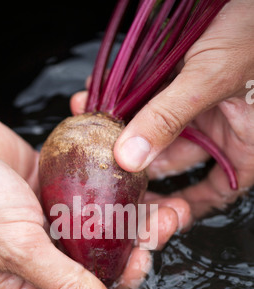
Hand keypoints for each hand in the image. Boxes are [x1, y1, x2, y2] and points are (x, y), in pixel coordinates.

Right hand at [0, 102, 184, 288]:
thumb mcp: (15, 247)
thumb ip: (63, 284)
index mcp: (25, 283)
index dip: (123, 275)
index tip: (146, 253)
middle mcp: (38, 252)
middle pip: (99, 254)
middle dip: (137, 238)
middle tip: (167, 219)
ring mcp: (43, 216)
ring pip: (97, 220)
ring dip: (130, 210)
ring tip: (161, 198)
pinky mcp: (45, 183)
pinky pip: (84, 186)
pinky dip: (107, 182)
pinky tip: (132, 175)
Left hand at [111, 0, 253, 218]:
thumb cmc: (253, 31)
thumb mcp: (210, 77)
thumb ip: (169, 118)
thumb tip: (130, 158)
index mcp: (242, 146)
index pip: (211, 193)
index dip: (179, 208)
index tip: (146, 216)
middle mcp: (220, 132)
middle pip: (172, 161)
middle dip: (134, 158)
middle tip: (100, 159)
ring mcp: (200, 109)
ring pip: (156, 130)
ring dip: (123, 125)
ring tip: (92, 119)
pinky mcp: (183, 86)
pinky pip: (151, 101)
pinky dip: (127, 99)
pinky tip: (102, 95)